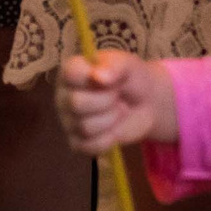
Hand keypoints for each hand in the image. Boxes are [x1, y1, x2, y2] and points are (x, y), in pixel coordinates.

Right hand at [56, 50, 178, 154]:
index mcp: (70, 72)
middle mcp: (64, 96)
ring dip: (110, 120)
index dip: (92, 78)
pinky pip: (88, 147)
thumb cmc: (131, 78)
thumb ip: (113, 66)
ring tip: (117, 111)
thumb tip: (98, 77)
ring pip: (85, 127)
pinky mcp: (77, 143)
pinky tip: (114, 129)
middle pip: (76, 103)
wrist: (146, 104)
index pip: (69, 74)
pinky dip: (108, 140)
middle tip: (117, 96)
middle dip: (106, 101)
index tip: (109, 79)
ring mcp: (68, 121)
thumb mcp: (126, 64)